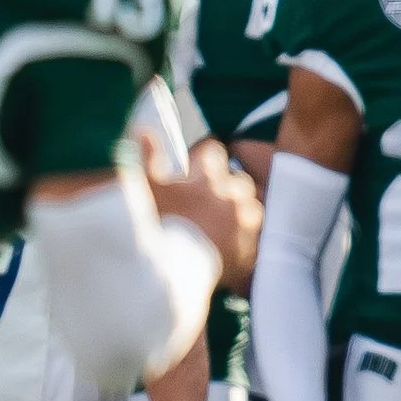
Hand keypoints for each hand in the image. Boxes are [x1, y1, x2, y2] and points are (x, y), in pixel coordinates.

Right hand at [149, 137, 262, 280]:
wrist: (167, 270)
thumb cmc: (153, 223)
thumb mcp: (147, 187)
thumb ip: (150, 156)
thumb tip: (145, 130)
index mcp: (208, 173)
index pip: (213, 151)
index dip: (203, 160)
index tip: (194, 172)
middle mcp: (232, 192)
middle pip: (238, 180)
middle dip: (226, 188)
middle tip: (207, 204)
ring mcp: (245, 219)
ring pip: (252, 207)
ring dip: (240, 213)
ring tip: (220, 227)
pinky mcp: (252, 246)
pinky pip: (256, 238)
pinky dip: (246, 241)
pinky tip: (229, 248)